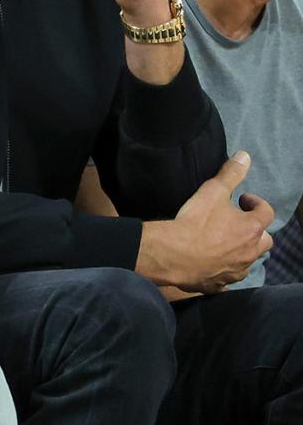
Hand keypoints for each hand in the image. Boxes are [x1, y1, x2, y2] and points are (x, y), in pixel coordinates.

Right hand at [137, 152, 273, 292]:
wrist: (174, 255)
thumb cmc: (195, 222)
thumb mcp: (211, 192)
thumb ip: (230, 174)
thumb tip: (245, 156)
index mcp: (251, 228)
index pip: (266, 212)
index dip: (255, 203)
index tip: (241, 199)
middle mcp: (250, 251)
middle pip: (265, 240)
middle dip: (254, 230)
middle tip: (235, 222)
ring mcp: (237, 270)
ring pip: (249, 260)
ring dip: (242, 249)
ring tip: (223, 241)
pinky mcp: (221, 284)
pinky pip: (229, 277)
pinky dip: (225, 268)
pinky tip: (210, 262)